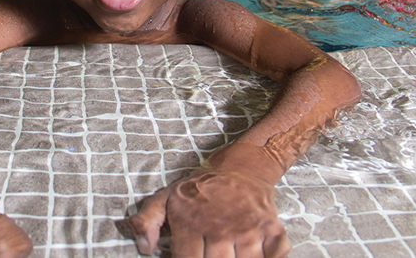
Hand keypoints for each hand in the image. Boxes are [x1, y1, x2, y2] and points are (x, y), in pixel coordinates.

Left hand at [128, 168, 290, 256]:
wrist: (242, 167)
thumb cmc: (201, 188)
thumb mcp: (166, 197)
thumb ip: (147, 220)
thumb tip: (144, 247)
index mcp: (192, 224)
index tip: (193, 257)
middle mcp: (220, 229)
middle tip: (213, 255)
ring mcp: (248, 231)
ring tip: (230, 253)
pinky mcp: (272, 230)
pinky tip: (255, 254)